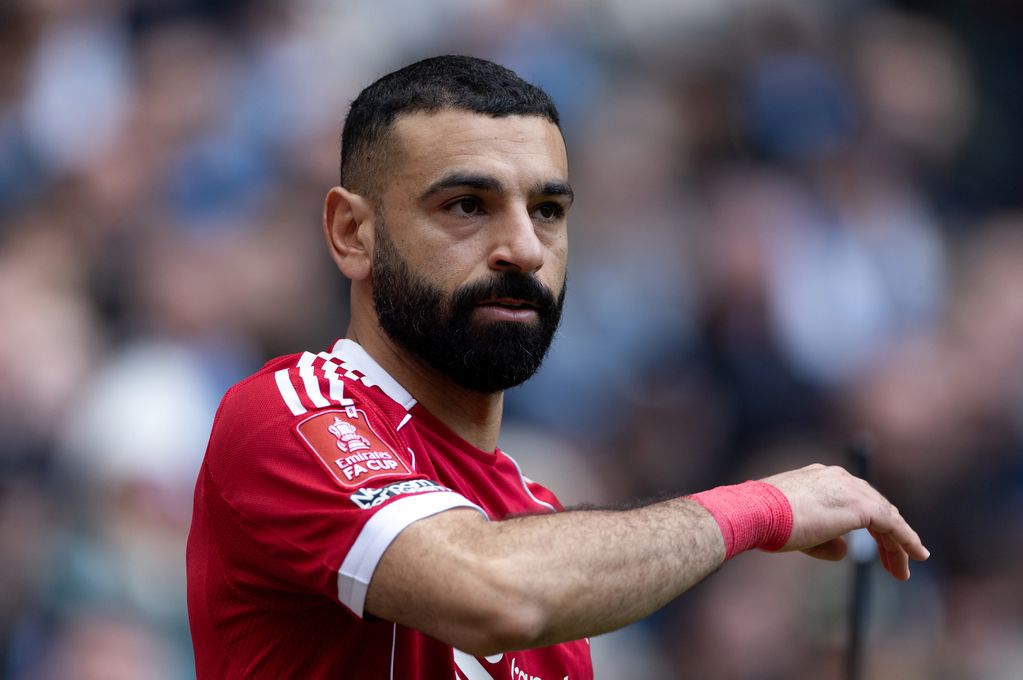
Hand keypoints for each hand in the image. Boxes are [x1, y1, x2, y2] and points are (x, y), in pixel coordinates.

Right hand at [761, 464, 929, 579]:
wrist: (755, 512)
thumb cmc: (767, 522)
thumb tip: (846, 551)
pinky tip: (916, 554)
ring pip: (886, 515)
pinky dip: (906, 539)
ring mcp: (849, 489)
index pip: (856, 496)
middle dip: (887, 533)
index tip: (879, 542)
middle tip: (895, 559)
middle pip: (875, 504)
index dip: (871, 521)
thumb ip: (825, 540)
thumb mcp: (798, 530)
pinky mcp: (858, 506)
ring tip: (905, 568)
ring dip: (898, 542)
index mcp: (821, 478)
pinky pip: (892, 524)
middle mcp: (838, 478)